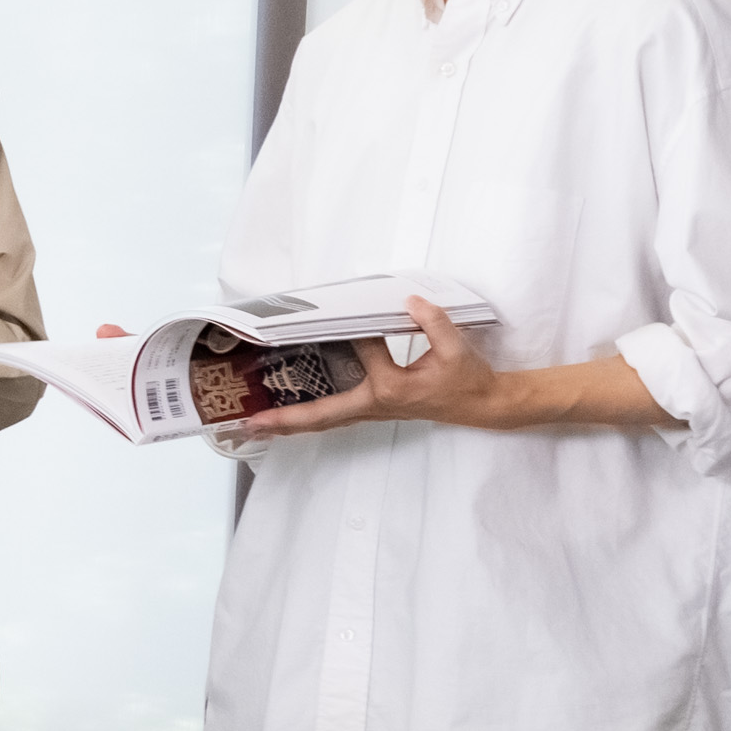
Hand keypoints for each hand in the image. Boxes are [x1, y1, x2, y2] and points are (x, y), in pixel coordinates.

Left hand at [219, 292, 501, 443]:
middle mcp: (375, 404)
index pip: (364, 354)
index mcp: (392, 389)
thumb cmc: (468, 379)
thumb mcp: (457, 349)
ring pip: (324, 421)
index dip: (360, 331)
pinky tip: (286, 419)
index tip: (353, 313)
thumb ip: (435, 324)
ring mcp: (372, 411)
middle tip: (249, 422)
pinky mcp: (373, 410)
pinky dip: (308, 419)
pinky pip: (333, 417)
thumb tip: (410, 302)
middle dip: (285, 420)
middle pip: (322, 415)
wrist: (481, 405)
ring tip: (254, 427)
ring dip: (289, 425)